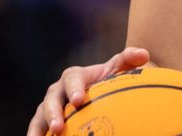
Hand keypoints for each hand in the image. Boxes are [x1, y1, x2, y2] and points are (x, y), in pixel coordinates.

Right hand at [26, 47, 149, 135]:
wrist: (100, 94)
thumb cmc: (109, 79)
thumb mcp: (119, 68)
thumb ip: (129, 58)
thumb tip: (144, 54)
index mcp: (75, 76)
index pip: (72, 79)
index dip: (74, 89)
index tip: (78, 100)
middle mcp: (58, 91)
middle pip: (50, 99)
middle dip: (53, 112)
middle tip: (58, 127)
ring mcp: (49, 108)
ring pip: (39, 118)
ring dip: (38, 130)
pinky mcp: (44, 123)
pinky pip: (38, 131)